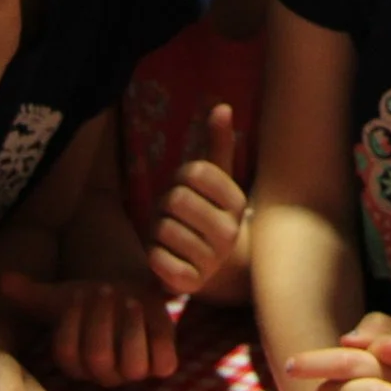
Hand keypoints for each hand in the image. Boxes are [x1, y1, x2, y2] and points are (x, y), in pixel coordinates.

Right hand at [0, 271, 176, 386]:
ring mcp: (133, 371)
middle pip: (97, 360)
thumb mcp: (63, 295)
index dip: (71, 324)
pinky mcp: (162, 364)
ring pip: (130, 367)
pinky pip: (161, 364)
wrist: (130, 291)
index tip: (78, 292)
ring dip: (130, 330)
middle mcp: (103, 373)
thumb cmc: (93, 299)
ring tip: (130, 299)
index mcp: (76, 361)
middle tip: (105, 290)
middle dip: (100, 323)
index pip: (67, 355)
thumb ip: (32, 293)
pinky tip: (150, 311)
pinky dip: (157, 339)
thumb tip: (4, 280)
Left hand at [149, 103, 249, 300]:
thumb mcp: (216, 180)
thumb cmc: (209, 214)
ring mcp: (211, 260)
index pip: (194, 171)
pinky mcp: (191, 285)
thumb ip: (217, 143)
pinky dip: (154, 256)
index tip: (187, 187)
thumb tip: (221, 106)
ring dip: (157, 231)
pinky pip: (157, 260)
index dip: (180, 176)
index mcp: (236, 202)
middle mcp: (229, 232)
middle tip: (174, 215)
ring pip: (162, 229)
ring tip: (171, 236)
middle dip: (164, 205)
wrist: (218, 269)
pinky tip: (166, 257)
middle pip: (174, 199)